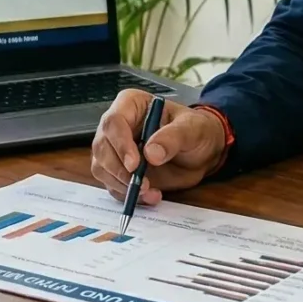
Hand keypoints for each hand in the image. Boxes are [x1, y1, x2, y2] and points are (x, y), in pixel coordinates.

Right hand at [89, 90, 228, 205]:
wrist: (201, 152)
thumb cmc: (196, 131)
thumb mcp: (192, 129)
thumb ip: (173, 137)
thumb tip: (151, 153)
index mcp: (131, 105)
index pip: (114, 122)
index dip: (120, 144)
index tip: (134, 164)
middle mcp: (117, 126)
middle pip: (102, 147)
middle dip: (118, 170)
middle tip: (142, 184)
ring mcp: (115, 149)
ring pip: (102, 168)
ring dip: (122, 185)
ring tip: (150, 192)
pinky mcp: (119, 170)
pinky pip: (113, 184)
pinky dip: (127, 195)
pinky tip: (150, 196)